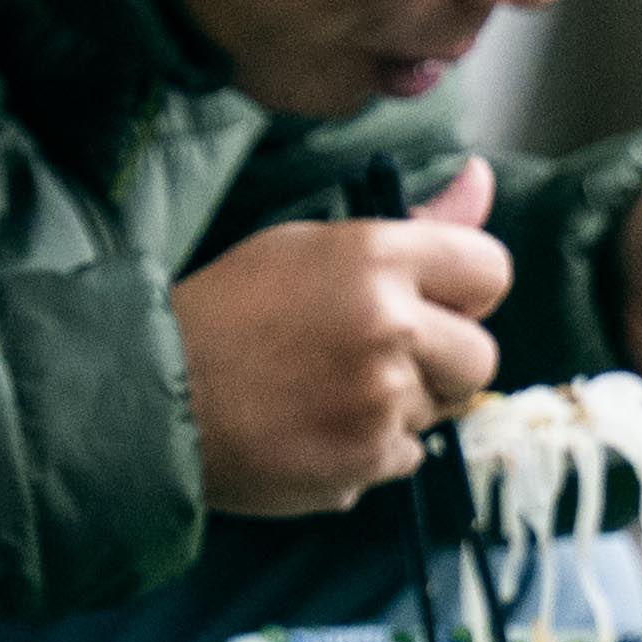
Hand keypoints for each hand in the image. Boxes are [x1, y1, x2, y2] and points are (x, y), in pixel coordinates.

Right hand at [178, 153, 512, 516]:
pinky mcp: (365, 461)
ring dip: (398, 408)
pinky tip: (314, 431)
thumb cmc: (225, 312)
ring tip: (326, 395)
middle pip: (480, 355)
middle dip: (440, 363)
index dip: (464, 293)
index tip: (429, 306)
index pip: (491, 271)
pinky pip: (404, 457)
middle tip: (372, 360)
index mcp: (377, 257)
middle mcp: (390, 325)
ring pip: (438, 410)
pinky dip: (368, 451)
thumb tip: (483, 180)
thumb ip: (413, 226)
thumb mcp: (308, 247)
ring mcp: (381, 400)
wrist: (150, 396)